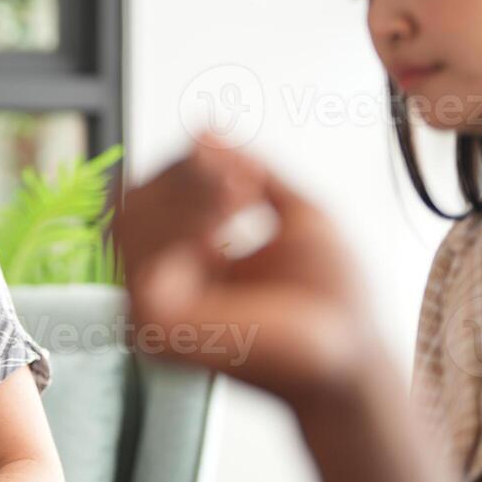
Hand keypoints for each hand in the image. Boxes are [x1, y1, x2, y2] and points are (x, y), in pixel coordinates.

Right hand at [112, 137, 375, 408]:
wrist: (355, 353)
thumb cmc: (334, 296)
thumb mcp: (295, 211)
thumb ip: (247, 170)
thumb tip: (200, 129)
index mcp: (184, 260)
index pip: (147, 195)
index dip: (185, 166)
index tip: (244, 170)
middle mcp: (158, 284)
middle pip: (127, 202)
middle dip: (183, 175)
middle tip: (242, 180)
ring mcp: (149, 310)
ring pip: (127, 222)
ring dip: (186, 194)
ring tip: (240, 199)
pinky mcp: (154, 330)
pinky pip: (142, 262)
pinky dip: (184, 229)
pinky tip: (228, 233)